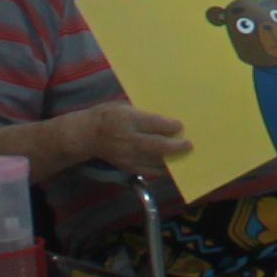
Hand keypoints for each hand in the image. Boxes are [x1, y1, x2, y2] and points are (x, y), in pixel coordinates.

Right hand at [71, 104, 190, 177]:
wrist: (87, 135)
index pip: (153, 123)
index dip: (169, 126)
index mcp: (127, 119)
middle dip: (175, 146)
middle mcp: (128, 139)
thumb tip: (167, 119)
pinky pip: (148, 170)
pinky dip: (161, 169)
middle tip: (189, 145)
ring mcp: (127, 156)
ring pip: (154, 160)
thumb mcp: (124, 106)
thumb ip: (144, 113)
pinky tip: (171, 165)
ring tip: (184, 156)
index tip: (181, 126)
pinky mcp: (127, 167)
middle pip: (155, 145)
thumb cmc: (108, 115)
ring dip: (171, 159)